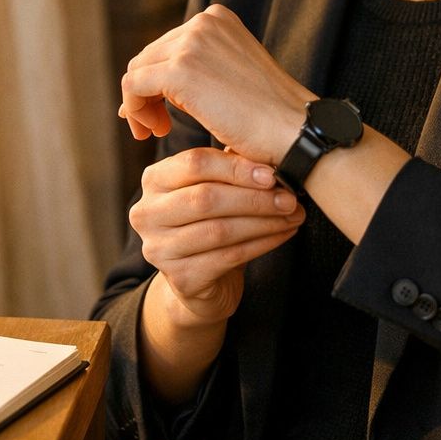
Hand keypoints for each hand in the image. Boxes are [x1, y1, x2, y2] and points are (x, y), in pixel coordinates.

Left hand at [119, 4, 316, 166]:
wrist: (293, 130)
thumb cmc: (268, 117)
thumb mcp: (230, 76)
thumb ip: (196, 71)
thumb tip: (141, 88)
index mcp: (217, 18)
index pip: (167, 46)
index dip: (157, 81)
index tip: (163, 113)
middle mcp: (203, 21)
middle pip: (149, 56)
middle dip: (146, 93)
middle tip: (157, 128)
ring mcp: (192, 42)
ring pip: (137, 71)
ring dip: (140, 104)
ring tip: (156, 132)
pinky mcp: (180, 69)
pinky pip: (133, 86)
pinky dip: (135, 110)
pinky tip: (153, 132)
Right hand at [131, 147, 304, 325]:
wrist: (200, 280)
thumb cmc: (209, 221)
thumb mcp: (213, 188)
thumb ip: (230, 168)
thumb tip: (269, 158)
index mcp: (154, 180)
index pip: (194, 163)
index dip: (236, 168)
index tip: (272, 174)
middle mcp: (147, 213)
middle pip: (206, 198)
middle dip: (254, 198)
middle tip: (289, 198)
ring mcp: (158, 248)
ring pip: (219, 230)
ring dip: (264, 222)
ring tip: (293, 216)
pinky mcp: (179, 278)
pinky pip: (228, 257)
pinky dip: (261, 244)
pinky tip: (282, 234)